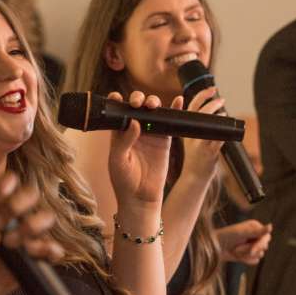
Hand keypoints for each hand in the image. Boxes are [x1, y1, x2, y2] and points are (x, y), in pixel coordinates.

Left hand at [0, 172, 63, 294]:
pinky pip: (53, 251)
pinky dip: (52, 250)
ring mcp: (25, 236)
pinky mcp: (33, 260)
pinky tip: (36, 252)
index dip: (2, 190)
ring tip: (10, 243)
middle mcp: (13, 215)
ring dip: (31, 225)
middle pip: (31, 194)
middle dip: (15, 206)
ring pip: (45, 218)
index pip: (9, 182)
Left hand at [107, 90, 171, 206]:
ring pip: (153, 111)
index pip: (118, 111)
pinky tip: (178, 101)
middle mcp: (134, 130)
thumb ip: (124, 140)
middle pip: (137, 106)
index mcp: (119, 133)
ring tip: (153, 105)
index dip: (117, 101)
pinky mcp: (165, 140)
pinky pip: (170, 122)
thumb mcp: (118, 160)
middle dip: (138, 99)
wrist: (141, 198)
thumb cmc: (124, 180)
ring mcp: (151, 134)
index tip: (117, 96)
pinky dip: (175, 110)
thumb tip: (134, 121)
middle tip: (138, 103)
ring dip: (153, 102)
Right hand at [180, 86, 225, 182]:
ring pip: (209, 124)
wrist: (194, 176)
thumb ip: (198, 127)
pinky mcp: (209, 152)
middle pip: (201, 113)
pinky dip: (224, 131)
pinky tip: (228, 127)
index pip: (192, 107)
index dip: (202, 95)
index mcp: (186, 129)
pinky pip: (218, 138)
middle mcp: (191, 134)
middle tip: (221, 99)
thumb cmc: (195, 158)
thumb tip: (216, 113)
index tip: (212, 89)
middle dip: (212, 103)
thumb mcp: (191, 139)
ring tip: (224, 113)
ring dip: (219, 116)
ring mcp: (200, 143)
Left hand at [216, 219, 271, 264]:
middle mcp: (256, 235)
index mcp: (255, 227)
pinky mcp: (249, 255)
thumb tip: (271, 226)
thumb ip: (257, 231)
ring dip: (246, 254)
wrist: (214, 248)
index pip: (266, 237)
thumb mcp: (242, 233)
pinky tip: (237, 255)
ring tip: (235, 250)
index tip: (252, 250)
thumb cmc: (226, 236)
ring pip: (260, 255)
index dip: (260, 244)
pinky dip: (245, 260)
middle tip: (237, 248)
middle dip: (250, 249)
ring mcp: (253, 245)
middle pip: (264, 247)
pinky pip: (255, 261)